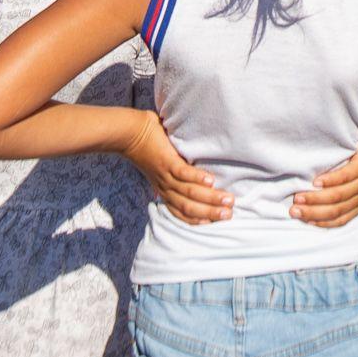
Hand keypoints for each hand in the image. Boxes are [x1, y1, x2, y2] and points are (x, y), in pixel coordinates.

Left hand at [120, 110, 230, 224]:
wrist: (128, 134)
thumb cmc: (146, 147)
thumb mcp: (158, 168)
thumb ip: (172, 175)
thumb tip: (187, 176)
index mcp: (164, 190)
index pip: (181, 212)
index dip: (197, 219)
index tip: (214, 222)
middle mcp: (165, 187)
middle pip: (189, 207)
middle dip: (210, 212)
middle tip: (229, 214)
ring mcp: (165, 175)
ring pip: (189, 193)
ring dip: (210, 198)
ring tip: (228, 200)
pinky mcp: (166, 161)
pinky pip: (183, 173)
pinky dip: (197, 178)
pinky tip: (211, 181)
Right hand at [293, 114, 357, 227]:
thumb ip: (352, 180)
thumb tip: (329, 178)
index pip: (341, 218)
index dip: (322, 222)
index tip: (304, 220)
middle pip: (335, 211)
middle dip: (312, 213)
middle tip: (293, 212)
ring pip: (337, 197)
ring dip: (316, 200)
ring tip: (298, 198)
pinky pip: (345, 177)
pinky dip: (329, 181)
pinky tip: (316, 183)